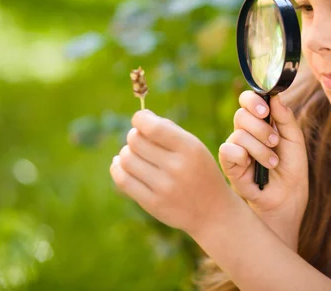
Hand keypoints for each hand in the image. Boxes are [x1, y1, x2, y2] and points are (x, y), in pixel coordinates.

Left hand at [110, 110, 230, 236]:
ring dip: (127, 152)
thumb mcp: (196, 148)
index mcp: (190, 148)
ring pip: (126, 159)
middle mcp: (177, 167)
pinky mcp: (152, 204)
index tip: (140, 119)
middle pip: (135, 141)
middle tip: (141, 141)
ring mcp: (164, 187)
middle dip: (134, 136)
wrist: (212, 212)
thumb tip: (140, 118)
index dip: (140, 119)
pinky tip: (121, 164)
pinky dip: (117, 168)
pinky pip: (123, 180)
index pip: (153, 128)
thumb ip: (170, 131)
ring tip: (136, 155)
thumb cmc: (201, 172)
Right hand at [218, 91, 307, 249]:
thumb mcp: (294, 140)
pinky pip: (228, 150)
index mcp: (261, 122)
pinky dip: (243, 156)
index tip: (265, 109)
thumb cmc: (291, 168)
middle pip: (241, 115)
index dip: (253, 100)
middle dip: (262, 128)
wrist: (288, 198)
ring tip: (272, 163)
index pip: (248, 101)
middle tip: (275, 142)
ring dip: (260, 149)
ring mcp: (236, 148)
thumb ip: (285, 117)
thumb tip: (276, 96)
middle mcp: (245, 132)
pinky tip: (255, 167)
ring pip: (239, 134)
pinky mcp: (229, 165)